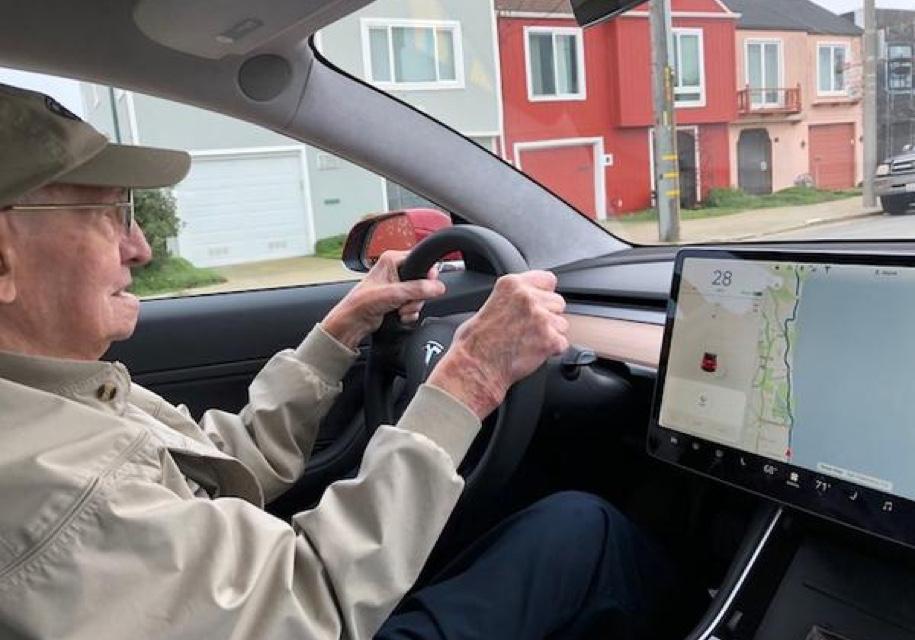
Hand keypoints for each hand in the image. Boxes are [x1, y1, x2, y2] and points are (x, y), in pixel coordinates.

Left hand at [321, 250, 445, 348]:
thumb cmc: (362, 302)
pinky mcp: (398, 300)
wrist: (353, 322)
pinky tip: (399, 315)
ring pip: (420, 296)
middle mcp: (395, 270)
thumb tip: (438, 287)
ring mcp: (397, 286)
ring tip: (400, 310)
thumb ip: (418, 289)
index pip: (421, 260)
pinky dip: (409, 313)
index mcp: (392, 260)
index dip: (427, 275)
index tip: (427, 286)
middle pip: (423, 282)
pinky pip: (414, 305)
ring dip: (412, 307)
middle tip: (406, 302)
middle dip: (417, 297)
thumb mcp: (394, 293)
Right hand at [428, 271, 568, 418]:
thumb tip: (524, 302)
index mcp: (512, 285)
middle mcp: (528, 297)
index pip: (548, 279)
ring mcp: (541, 318)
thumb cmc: (474, 343)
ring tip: (530, 342)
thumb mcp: (488, 304)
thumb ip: (512, 299)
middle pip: (557, 302)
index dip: (544, 293)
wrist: (475, 367)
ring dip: (551, 333)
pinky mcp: (549, 339)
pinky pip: (562, 343)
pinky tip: (534, 353)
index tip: (540, 302)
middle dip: (548, 315)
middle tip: (530, 328)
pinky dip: (552, 351)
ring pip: (562, 323)